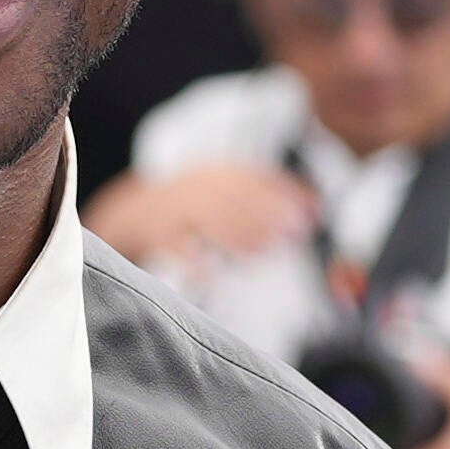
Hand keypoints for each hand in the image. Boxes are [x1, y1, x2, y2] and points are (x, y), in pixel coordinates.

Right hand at [82, 157, 324, 279]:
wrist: (132, 211)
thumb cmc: (192, 205)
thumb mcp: (225, 189)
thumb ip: (265, 196)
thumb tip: (317, 206)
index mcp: (218, 170)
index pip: (256, 176)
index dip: (286, 192)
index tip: (313, 211)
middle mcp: (198, 184)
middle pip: (236, 197)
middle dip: (268, 214)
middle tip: (295, 233)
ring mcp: (177, 208)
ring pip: (211, 220)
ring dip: (239, 237)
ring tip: (264, 252)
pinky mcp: (158, 232)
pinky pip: (179, 247)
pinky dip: (194, 262)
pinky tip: (212, 277)